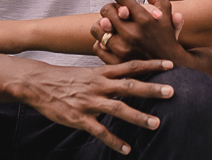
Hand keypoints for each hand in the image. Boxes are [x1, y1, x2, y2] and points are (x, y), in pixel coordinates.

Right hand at [18, 59, 175, 154]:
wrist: (38, 84)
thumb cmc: (66, 78)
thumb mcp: (88, 72)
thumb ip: (107, 76)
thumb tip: (127, 77)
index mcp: (102, 73)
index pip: (131, 66)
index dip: (151, 64)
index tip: (170, 63)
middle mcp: (99, 85)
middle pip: (129, 86)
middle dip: (151, 89)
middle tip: (172, 91)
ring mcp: (90, 102)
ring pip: (118, 109)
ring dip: (138, 117)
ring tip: (156, 124)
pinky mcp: (80, 118)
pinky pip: (100, 131)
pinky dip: (115, 141)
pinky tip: (127, 149)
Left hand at [91, 0, 188, 64]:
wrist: (171, 66)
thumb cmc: (167, 32)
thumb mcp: (165, 7)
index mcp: (144, 18)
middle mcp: (132, 33)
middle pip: (106, 10)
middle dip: (109, 7)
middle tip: (114, 10)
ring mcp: (123, 49)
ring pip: (98, 28)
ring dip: (102, 24)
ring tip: (110, 25)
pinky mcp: (116, 62)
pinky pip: (97, 45)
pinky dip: (101, 41)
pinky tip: (110, 39)